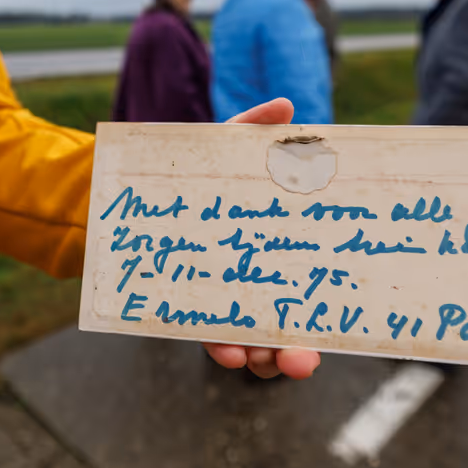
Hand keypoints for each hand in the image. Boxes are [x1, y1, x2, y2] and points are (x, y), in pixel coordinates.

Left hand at [202, 98, 321, 379]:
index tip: (334, 328)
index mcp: (277, 253)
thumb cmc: (193, 172)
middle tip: (303, 361)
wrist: (134, 194)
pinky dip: (221, 349)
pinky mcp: (187, 311)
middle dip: (297, 354)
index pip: (308, 292)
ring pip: (252, 345)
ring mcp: (223, 302)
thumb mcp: (223, 148)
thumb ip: (252, 129)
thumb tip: (285, 106)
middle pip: (286, 331)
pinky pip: (210, 339)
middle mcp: (255, 285)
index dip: (324, 314)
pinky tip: (227, 352)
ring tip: (261, 360)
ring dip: (262, 360)